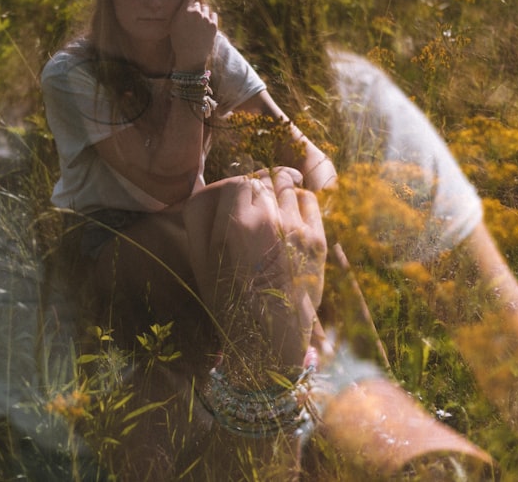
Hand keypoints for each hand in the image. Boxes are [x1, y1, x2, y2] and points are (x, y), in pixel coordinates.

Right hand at [169, 0, 217, 69]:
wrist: (191, 55)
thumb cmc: (179, 41)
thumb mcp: (174, 25)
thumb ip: (179, 12)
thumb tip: (185, 3)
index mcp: (185, 11)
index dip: (189, 1)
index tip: (189, 5)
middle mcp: (196, 13)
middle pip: (198, 4)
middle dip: (195, 9)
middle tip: (193, 19)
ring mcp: (206, 19)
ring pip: (206, 9)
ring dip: (203, 13)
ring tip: (199, 23)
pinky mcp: (214, 25)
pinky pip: (213, 14)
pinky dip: (210, 18)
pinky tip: (206, 24)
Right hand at [183, 168, 326, 375]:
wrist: (270, 338)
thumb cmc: (230, 301)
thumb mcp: (201, 262)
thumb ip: (202, 219)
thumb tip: (213, 188)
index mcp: (231, 227)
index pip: (236, 182)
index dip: (235, 188)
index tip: (236, 198)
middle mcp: (264, 221)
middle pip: (262, 178)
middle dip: (258, 186)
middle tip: (256, 203)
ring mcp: (293, 227)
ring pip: (286, 183)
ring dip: (278, 189)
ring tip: (274, 206)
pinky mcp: (316, 238)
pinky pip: (308, 199)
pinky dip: (299, 199)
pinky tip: (292, 215)